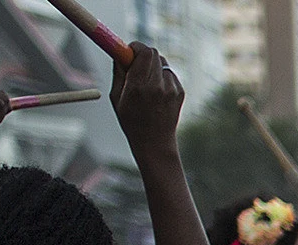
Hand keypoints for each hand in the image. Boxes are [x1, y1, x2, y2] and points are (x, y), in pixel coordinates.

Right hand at [111, 43, 185, 157]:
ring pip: (163, 63)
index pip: (144, 52)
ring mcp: (172, 89)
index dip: (136, 47)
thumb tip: (120, 54)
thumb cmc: (131, 121)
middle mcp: (158, 85)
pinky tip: (157, 93)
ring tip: (146, 83)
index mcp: (139, 86)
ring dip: (153, 67)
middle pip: (154, 53)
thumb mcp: (117, 97)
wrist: (155, 143)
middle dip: (143, 55)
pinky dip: (162, 77)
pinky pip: (170, 75)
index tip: (129, 51)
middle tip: (135, 64)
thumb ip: (119, 73)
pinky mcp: (180, 92)